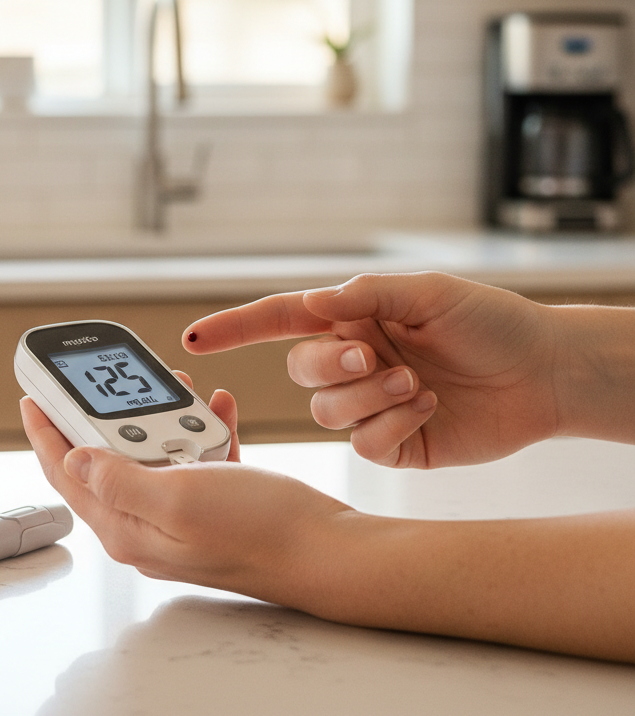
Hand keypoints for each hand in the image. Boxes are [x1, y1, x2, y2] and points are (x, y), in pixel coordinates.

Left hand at [20, 375, 351, 606]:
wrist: (328, 550)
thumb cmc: (260, 530)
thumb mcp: (180, 498)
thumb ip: (121, 480)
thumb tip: (75, 459)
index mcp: (128, 528)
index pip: (68, 475)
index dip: (46, 434)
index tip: (34, 396)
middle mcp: (149, 524)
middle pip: (107, 458)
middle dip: (108, 413)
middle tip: (109, 378)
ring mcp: (182, 514)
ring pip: (154, 451)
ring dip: (162, 416)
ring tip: (175, 384)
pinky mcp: (214, 504)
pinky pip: (195, 456)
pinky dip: (202, 428)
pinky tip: (217, 407)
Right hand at [183, 272, 561, 467]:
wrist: (544, 373)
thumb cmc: (490, 321)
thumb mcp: (428, 292)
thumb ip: (367, 296)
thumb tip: (313, 302)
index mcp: (353, 319)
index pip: (278, 320)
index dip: (233, 328)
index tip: (192, 338)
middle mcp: (354, 360)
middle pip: (300, 370)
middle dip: (331, 365)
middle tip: (374, 357)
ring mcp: (371, 404)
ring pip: (327, 412)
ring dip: (369, 397)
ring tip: (416, 382)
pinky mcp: (395, 442)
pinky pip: (364, 444)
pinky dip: (391, 425)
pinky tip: (427, 408)